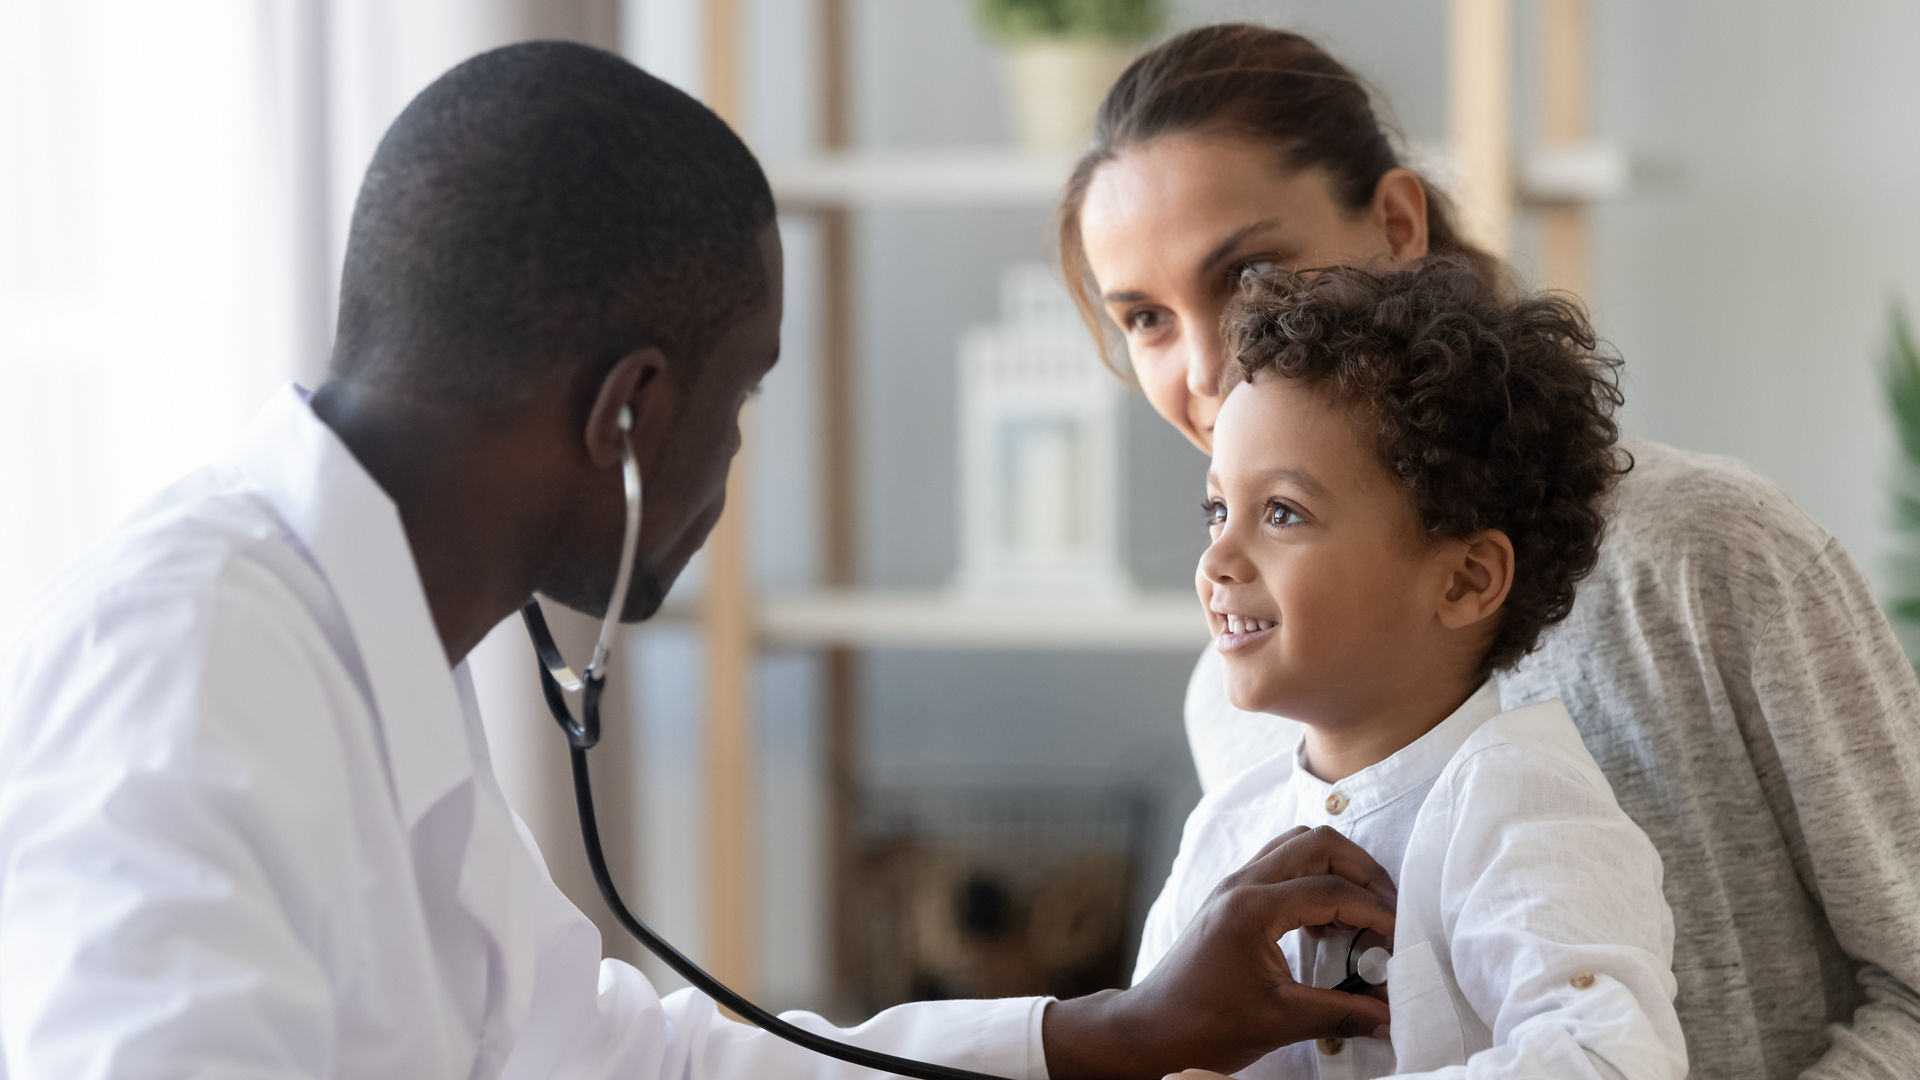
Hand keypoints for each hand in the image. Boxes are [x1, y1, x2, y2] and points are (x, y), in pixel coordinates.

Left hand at [1043, 826, 1395, 1078]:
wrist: (1152, 1028)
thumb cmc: (1204, 1024)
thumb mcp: (1280, 1022)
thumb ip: (1341, 1012)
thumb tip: (1388, 1015)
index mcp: (1251, 907)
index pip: (1329, 889)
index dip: (1374, 911)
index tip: (1399, 938)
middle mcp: (1241, 884)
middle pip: (1317, 843)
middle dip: (1362, 870)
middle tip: (1388, 910)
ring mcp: (1234, 886)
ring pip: (1298, 845)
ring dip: (1337, 868)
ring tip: (1361, 912)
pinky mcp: (1232, 897)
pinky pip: (1281, 864)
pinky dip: (1314, 879)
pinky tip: (1327, 921)